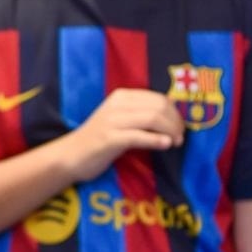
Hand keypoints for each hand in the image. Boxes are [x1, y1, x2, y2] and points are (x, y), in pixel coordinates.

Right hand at [63, 88, 183, 181]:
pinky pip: (140, 136)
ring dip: (170, 131)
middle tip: (180, 137)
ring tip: (175, 142)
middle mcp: (117, 105)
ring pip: (152, 119)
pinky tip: (165, 145)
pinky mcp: (110, 139)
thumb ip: (140, 115)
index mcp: (122, 96)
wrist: (71, 155)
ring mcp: (112, 121)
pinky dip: (156, 140)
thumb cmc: (99, 139)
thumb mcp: (120, 120)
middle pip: (158, 107)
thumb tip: (171, 118)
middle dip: (175, 122)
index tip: (180, 128)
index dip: (175, 113)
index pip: (158, 98)